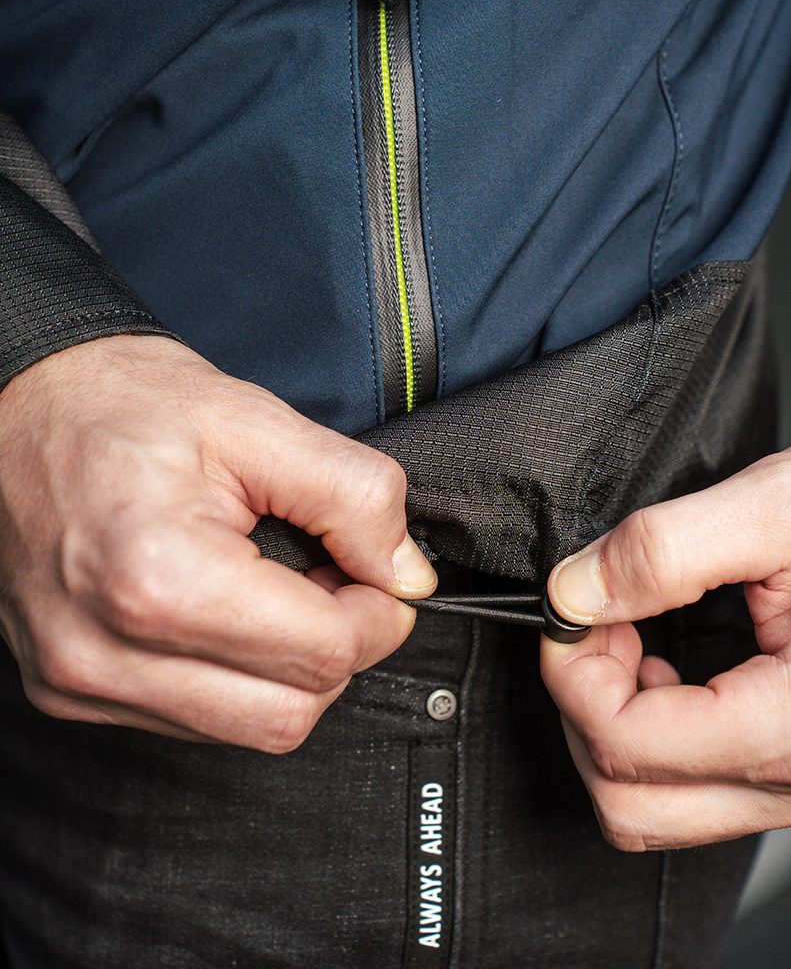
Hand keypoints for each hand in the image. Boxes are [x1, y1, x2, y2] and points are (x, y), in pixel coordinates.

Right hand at [0, 336, 435, 751]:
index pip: (322, 654)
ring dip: (288, 670)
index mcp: (157, 580)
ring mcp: (81, 684)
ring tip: (272, 589)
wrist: (20, 408)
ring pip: (247, 730)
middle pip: (289, 714)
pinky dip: (237, 678)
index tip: (377, 573)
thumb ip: (354, 497)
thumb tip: (408, 576)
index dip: (377, 613)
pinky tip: (226, 613)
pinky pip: (196, 722)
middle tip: (330, 579)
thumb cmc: (124, 404)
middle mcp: (106, 653)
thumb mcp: (256, 421)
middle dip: (338, 649)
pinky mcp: (72, 694)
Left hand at [540, 439, 790, 850]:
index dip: (571, 671)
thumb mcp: (790, 507)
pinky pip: (703, 789)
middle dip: (586, 707)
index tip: (571, 609)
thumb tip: (575, 592)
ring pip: (663, 809)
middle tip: (600, 624)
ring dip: (619, 724)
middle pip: (632, 803)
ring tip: (636, 639)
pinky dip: (659, 736)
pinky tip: (672, 669)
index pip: (627, 745)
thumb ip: (669, 550)